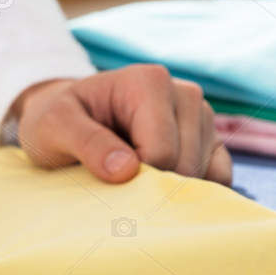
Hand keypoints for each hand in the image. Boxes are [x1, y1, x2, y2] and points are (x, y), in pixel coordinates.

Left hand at [13, 66, 232, 185]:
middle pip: (187, 166)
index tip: (105, 178)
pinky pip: (221, 177)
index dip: (134, 179)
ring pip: (206, 175)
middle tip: (116, 183)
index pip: (162, 152)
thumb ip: (87, 143)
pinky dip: (197, 193)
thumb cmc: (58, 121)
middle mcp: (185, 94)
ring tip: (134, 179)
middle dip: (153, 188)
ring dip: (171, 191)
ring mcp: (202, 117)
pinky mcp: (211, 140)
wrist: (67, 120)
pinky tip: (162, 191)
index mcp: (150, 81)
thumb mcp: (54, 127)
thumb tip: (127, 170)